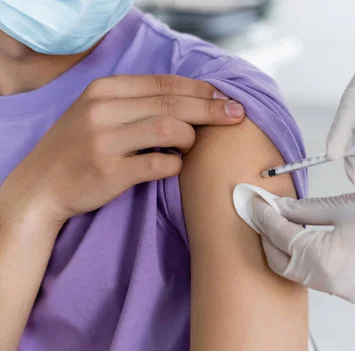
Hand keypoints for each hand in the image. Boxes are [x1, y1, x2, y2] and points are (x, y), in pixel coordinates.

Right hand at [0, 74, 244, 225]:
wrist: (40, 187)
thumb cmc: (79, 148)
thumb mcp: (99, 113)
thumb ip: (138, 103)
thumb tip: (193, 100)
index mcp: (104, 89)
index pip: (165, 83)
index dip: (201, 90)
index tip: (226, 98)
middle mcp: (103, 109)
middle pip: (173, 103)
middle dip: (212, 109)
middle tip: (237, 115)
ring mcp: (104, 140)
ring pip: (170, 129)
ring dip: (191, 138)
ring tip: (191, 146)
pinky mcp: (109, 171)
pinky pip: (160, 163)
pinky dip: (176, 164)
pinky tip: (174, 165)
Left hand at [251, 191, 354, 303]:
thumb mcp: (344, 206)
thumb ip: (304, 209)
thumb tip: (279, 207)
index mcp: (324, 258)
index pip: (280, 236)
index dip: (263, 216)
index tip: (253, 201)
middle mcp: (329, 283)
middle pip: (282, 263)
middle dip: (267, 239)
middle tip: (262, 215)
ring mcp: (343, 293)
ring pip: (300, 274)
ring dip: (288, 251)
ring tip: (284, 226)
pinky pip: (321, 280)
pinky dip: (309, 262)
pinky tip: (310, 243)